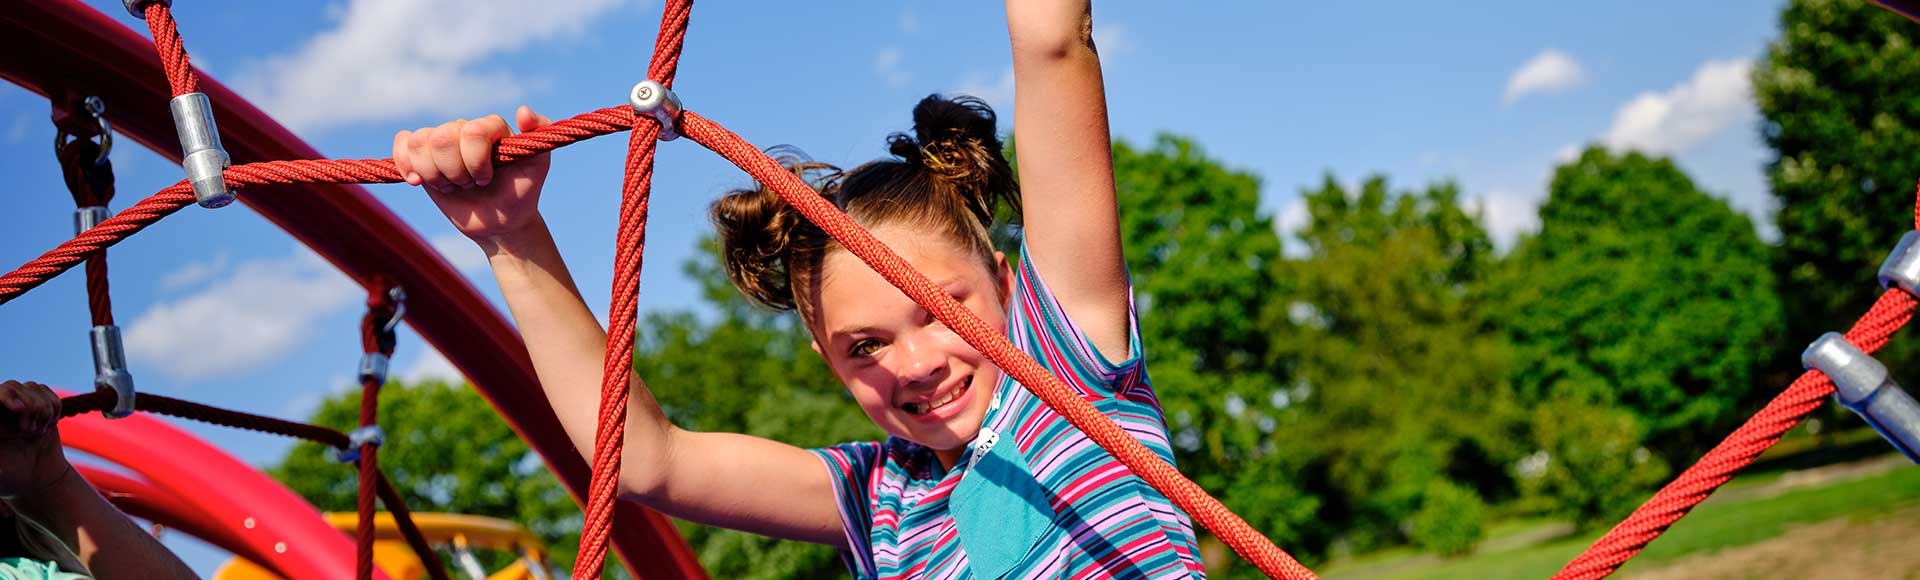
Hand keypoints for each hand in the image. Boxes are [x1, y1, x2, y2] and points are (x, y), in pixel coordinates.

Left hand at [0, 380, 70, 498]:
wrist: (38, 479)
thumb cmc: (10, 478)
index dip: (5, 396)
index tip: (17, 409)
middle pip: (11, 386)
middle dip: (28, 407)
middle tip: (30, 431)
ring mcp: (18, 404)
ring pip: (32, 387)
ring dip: (42, 411)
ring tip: (36, 432)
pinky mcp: (38, 404)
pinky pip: (47, 392)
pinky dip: (53, 408)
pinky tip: (48, 425)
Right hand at [395, 105, 554, 245]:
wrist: (500, 220)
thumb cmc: (521, 191)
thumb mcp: (538, 166)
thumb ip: (539, 134)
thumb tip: (523, 110)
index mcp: (490, 126)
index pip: (472, 131)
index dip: (476, 161)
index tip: (487, 179)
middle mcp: (464, 128)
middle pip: (441, 138)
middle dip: (455, 172)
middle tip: (471, 185)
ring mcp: (441, 140)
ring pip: (419, 143)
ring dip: (435, 174)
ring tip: (453, 186)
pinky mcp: (422, 155)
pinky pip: (403, 143)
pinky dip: (405, 164)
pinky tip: (418, 182)